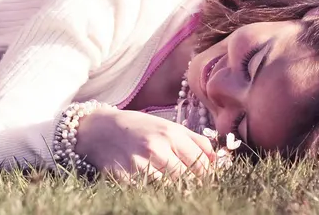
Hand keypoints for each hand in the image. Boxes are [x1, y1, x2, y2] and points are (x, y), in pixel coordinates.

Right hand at [73, 107, 216, 179]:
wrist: (99, 130)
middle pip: (188, 180)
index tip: (202, 179)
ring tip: (167, 183)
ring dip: (172, 189)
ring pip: (170, 189)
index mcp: (171, 134)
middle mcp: (156, 148)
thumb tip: (219, 160)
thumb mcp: (168, 126)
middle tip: (186, 184)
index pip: (202, 166)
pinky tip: (150, 184)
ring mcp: (140, 165)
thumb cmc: (138, 128)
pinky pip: (149, 193)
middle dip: (190, 184)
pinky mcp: (125, 179)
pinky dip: (153, 192)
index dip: (206, 176)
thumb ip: (195, 141)